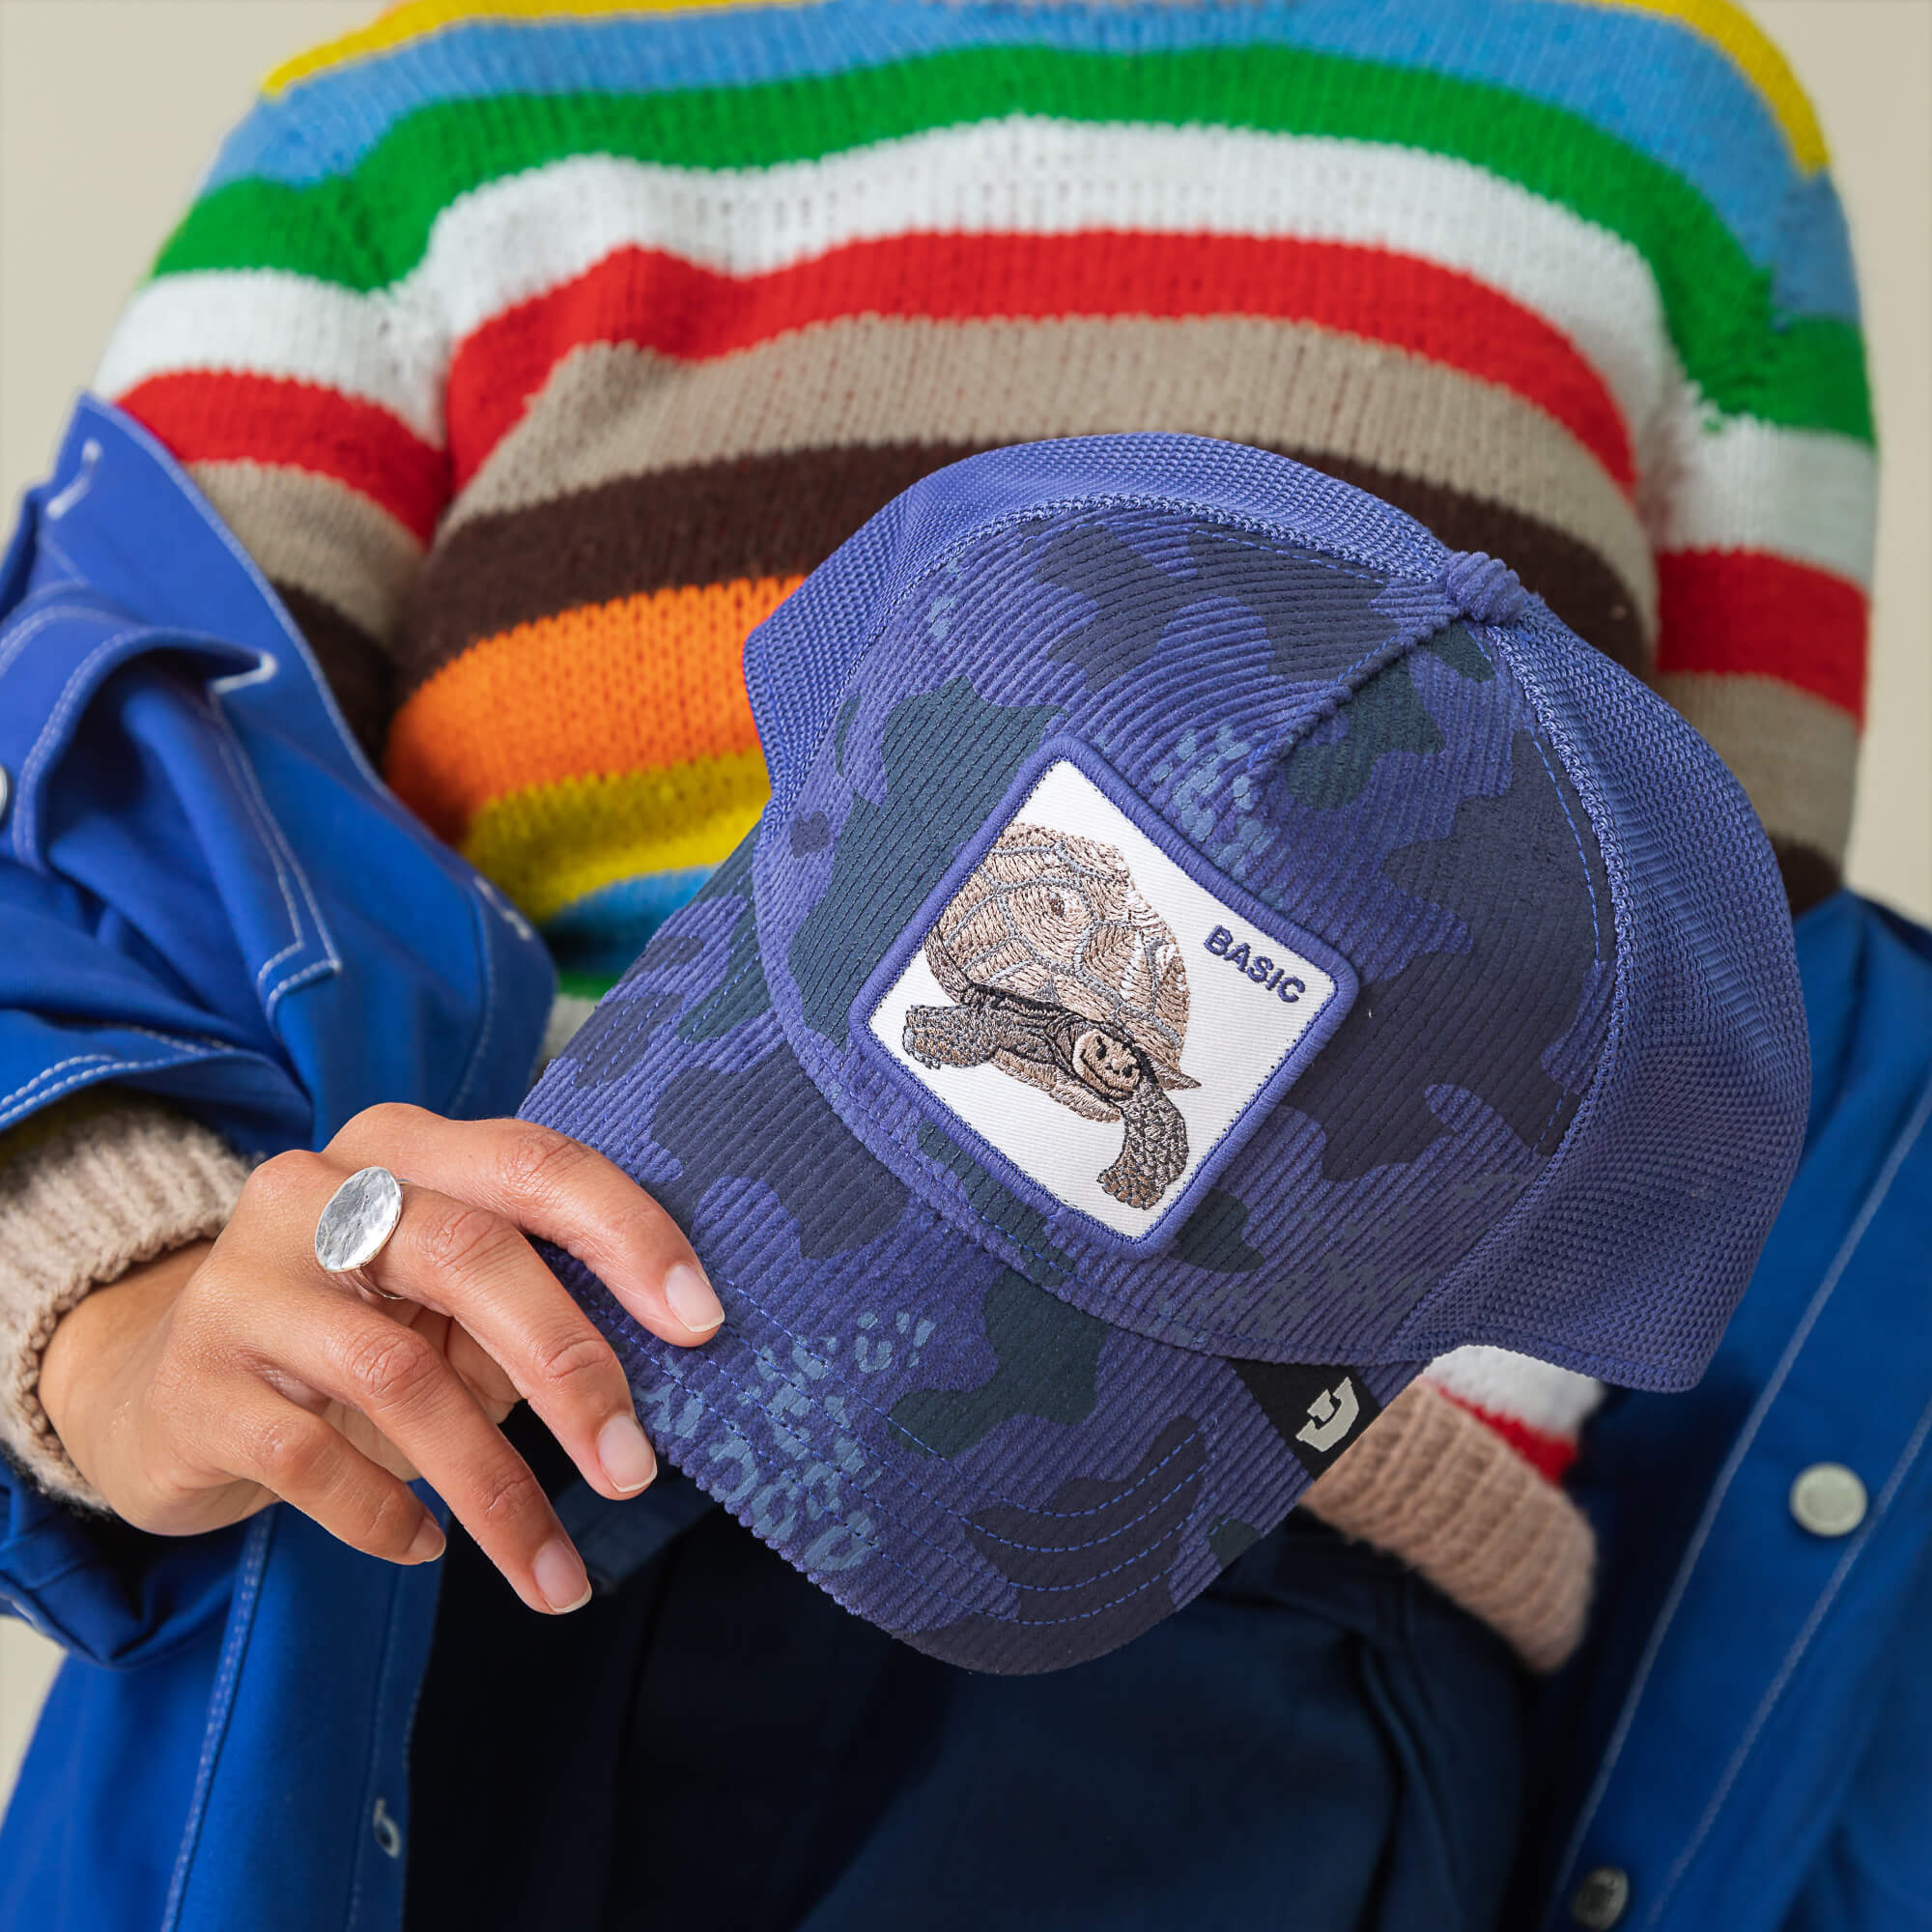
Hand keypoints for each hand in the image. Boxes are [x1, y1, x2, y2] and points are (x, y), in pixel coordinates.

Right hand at [38, 1105, 722, 1614]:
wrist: (159, 1388)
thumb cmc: (355, 1331)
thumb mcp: (447, 1297)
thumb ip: (536, 1296)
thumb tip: (671, 1347)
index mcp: (405, 1146)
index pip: (536, 1165)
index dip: (630, 1237)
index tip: (702, 1325)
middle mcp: (317, 1191)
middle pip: (474, 1257)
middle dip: (572, 1370)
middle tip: (633, 1471)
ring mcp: (244, 1282)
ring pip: (399, 1375)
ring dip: (495, 1487)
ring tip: (554, 1573)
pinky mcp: (196, 1382)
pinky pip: (310, 1457)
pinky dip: (387, 1515)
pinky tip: (430, 1547)